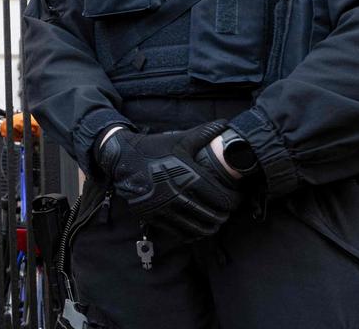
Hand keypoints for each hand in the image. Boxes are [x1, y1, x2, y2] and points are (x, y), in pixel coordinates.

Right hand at [98, 122, 241, 240]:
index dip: (235, 201)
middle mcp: (177, 195)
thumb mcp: (179, 140)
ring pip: (198, 228)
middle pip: (213, 216)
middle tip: (226, 211)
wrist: (121, 159)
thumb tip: (225, 124)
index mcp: (188, 177)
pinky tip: (196, 228)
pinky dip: (192, 234)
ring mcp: (164, 208)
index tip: (236, 198)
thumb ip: (204, 134)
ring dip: (210, 227)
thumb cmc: (153, 149)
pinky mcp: (153, 216)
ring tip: (214, 222)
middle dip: (224, 215)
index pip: (223, 198)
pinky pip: (179, 233)